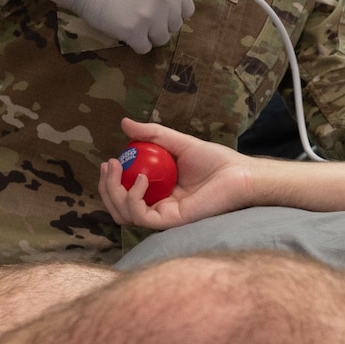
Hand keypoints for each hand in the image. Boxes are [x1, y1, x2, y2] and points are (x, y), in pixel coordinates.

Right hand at [37, 0, 201, 52]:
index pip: (187, 11)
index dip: (172, 10)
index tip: (157, 4)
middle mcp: (165, 0)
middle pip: (175, 27)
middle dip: (160, 22)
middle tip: (141, 10)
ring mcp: (150, 18)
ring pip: (162, 39)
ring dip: (149, 34)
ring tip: (133, 19)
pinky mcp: (134, 32)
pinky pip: (145, 48)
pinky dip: (136, 42)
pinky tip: (126, 28)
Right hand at [100, 118, 260, 229]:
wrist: (238, 173)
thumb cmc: (215, 160)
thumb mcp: (177, 142)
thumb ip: (151, 134)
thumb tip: (124, 123)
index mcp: (157, 191)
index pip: (124, 194)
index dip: (110, 181)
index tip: (109, 160)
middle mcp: (157, 205)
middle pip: (118, 207)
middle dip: (106, 187)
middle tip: (110, 164)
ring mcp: (163, 215)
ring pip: (124, 215)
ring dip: (114, 192)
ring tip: (119, 169)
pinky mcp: (170, 221)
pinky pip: (142, 217)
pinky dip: (134, 198)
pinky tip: (142, 179)